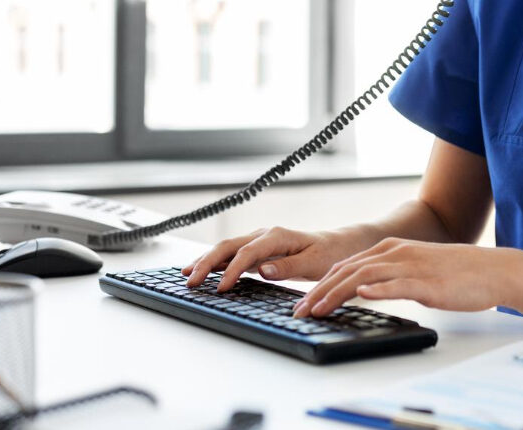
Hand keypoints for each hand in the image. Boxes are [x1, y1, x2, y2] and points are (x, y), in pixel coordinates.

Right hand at [182, 225, 376, 290]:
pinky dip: (214, 262)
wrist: (337, 245)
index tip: (221, 288)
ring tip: (185, 274)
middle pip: (228, 246)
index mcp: (277, 236)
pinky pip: (231, 254)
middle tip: (190, 280)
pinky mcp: (257, 249)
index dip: (232, 270)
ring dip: (205, 261)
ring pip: (225, 248)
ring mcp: (258, 241)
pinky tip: (201, 271)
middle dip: (206, 262)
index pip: (247, 253)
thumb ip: (289, 267)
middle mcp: (263, 234)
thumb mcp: (314, 263)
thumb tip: (263, 270)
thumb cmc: (328, 254)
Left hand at [292, 238, 521, 317]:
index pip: (346, 265)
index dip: (321, 283)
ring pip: (364, 276)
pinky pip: (397, 284)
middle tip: (300, 311)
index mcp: (391, 249)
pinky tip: (362, 296)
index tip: (303, 302)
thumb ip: (390, 277)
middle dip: (319, 291)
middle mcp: (396, 253)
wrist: (492, 270)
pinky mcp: (427, 281)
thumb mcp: (415, 271)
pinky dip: (377, 289)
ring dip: (337, 293)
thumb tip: (365, 292)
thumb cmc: (456, 274)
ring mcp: (411, 265)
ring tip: (318, 309)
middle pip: (348, 270)